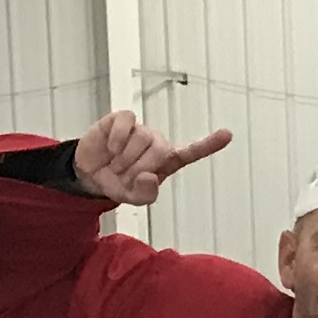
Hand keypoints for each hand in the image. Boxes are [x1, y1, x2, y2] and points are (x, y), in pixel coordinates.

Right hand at [68, 108, 232, 205]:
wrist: (89, 174)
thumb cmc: (117, 183)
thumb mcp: (133, 198)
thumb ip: (146, 194)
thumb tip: (149, 176)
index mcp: (165, 161)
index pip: (191, 152)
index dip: (209, 144)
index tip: (227, 134)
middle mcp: (155, 143)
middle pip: (160, 149)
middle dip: (139, 166)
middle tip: (125, 175)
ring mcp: (139, 130)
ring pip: (142, 137)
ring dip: (125, 157)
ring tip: (116, 164)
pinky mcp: (121, 119)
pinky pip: (126, 123)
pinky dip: (117, 139)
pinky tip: (111, 147)